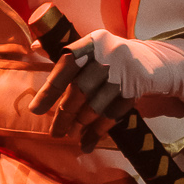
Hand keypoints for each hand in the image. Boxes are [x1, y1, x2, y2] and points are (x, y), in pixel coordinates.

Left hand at [29, 28, 132, 147]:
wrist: (150, 61)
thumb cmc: (109, 57)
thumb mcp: (90, 48)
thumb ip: (65, 52)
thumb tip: (33, 47)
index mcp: (92, 42)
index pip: (65, 66)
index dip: (49, 90)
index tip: (35, 111)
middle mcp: (108, 54)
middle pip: (80, 90)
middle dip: (65, 115)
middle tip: (55, 132)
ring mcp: (123, 73)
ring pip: (95, 106)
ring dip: (81, 125)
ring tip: (71, 135)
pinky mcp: (134, 90)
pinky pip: (112, 115)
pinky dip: (98, 131)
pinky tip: (88, 142)